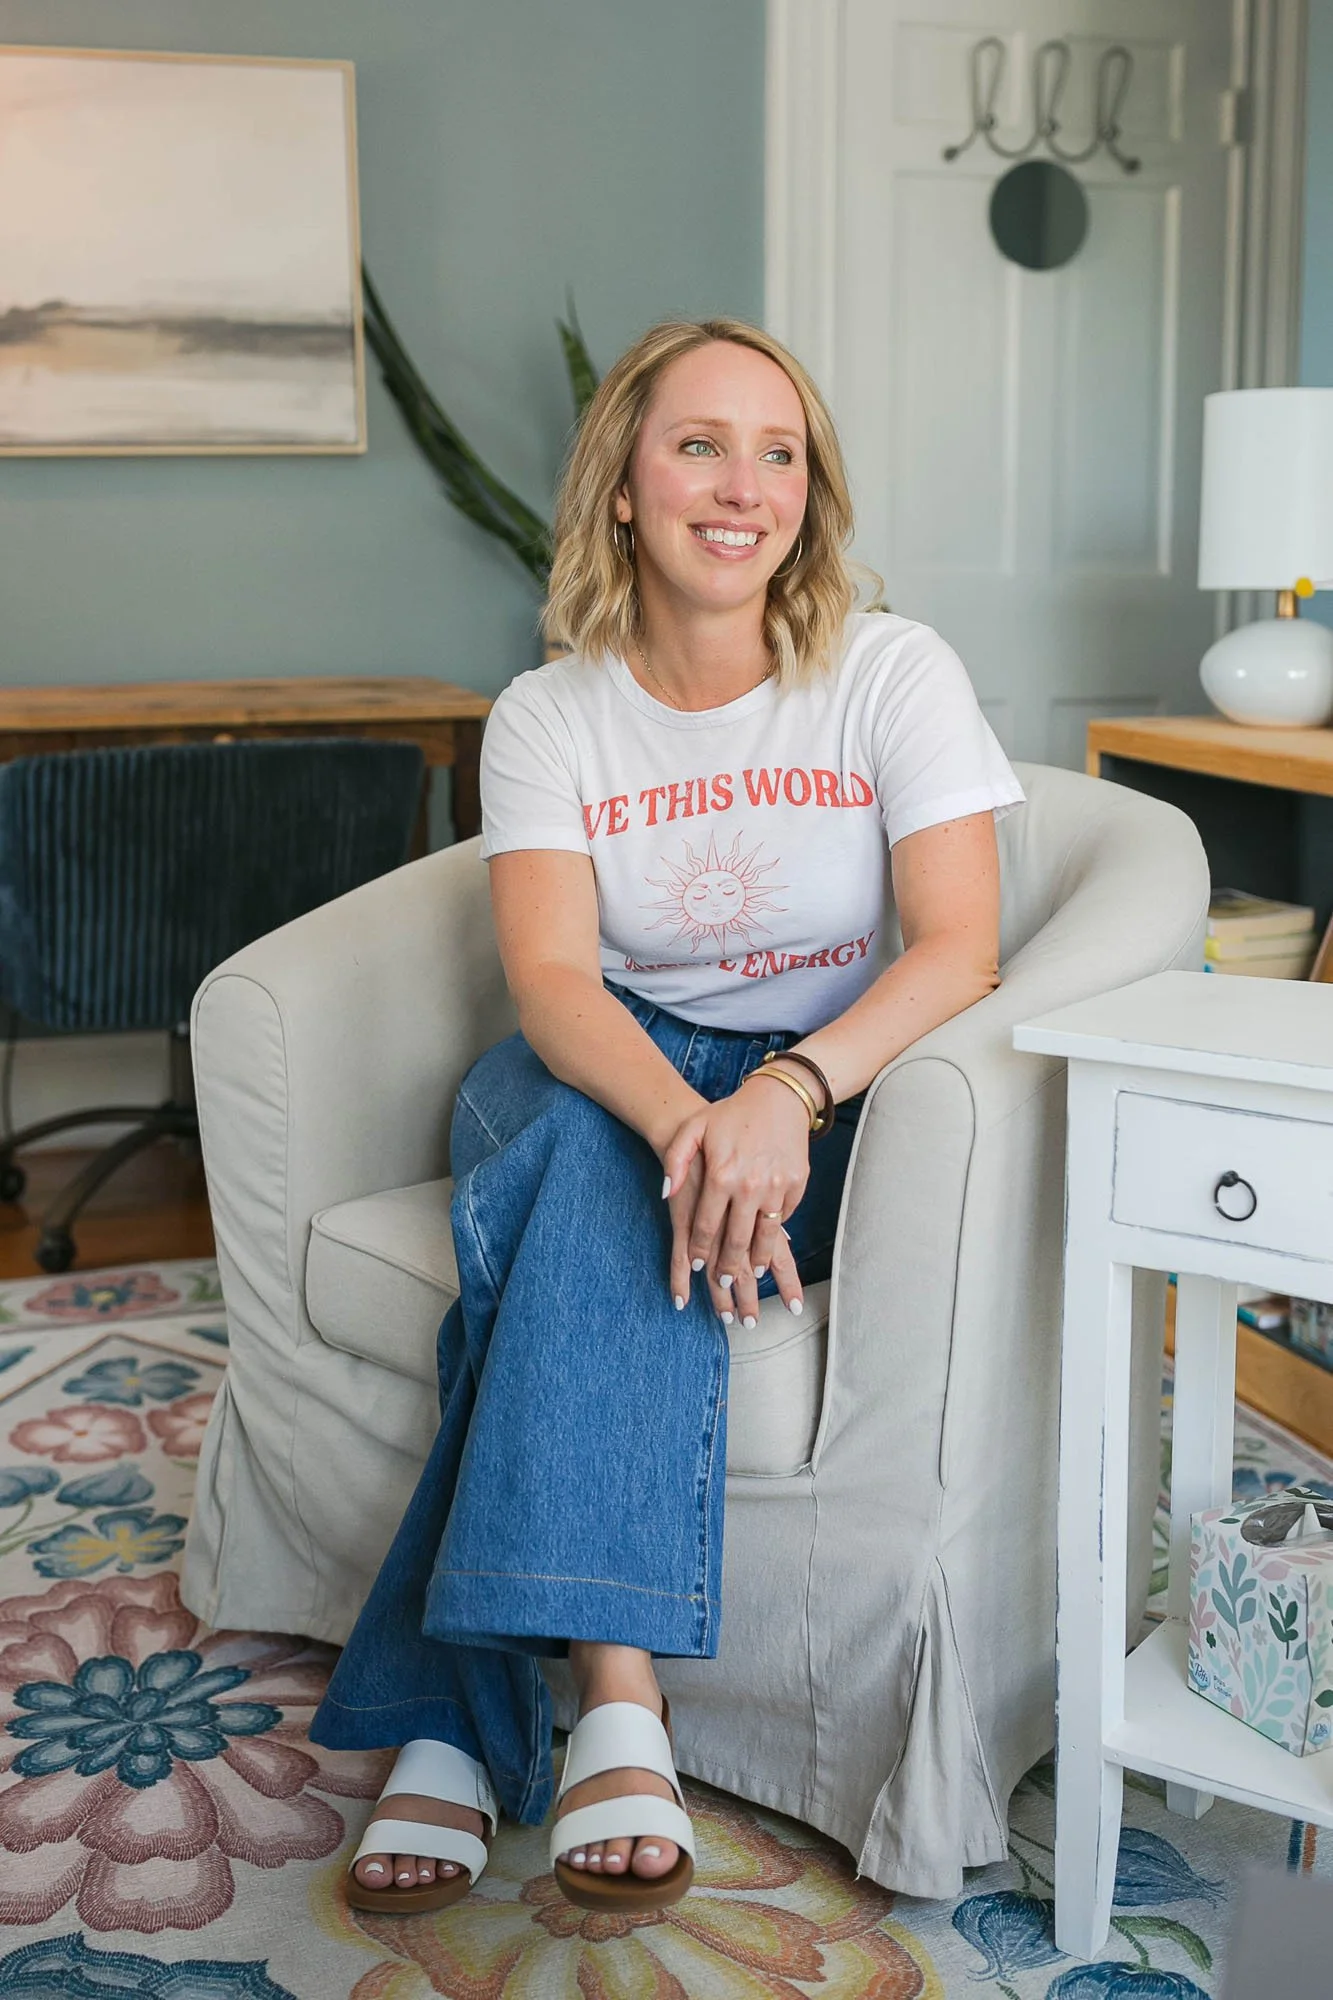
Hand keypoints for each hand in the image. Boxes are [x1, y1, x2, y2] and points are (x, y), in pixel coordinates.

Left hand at [661, 1076, 809, 1324]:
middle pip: (736, 1240)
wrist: (778, 1096)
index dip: (700, 1250)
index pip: (706, 1226)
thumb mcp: (694, 1130)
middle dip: (728, 1268)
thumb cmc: (731, 1113)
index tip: (697, 1266)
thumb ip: (675, 1161)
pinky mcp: (797, 1184)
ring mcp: (776, 1186)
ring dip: (756, 1259)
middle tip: (723, 1283)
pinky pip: (784, 1217)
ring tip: (751, 1273)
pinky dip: (776, 1231)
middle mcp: (749, 1185)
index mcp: (720, 1175)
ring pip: (765, 1237)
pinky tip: (769, 1241)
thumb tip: (666, 1194)